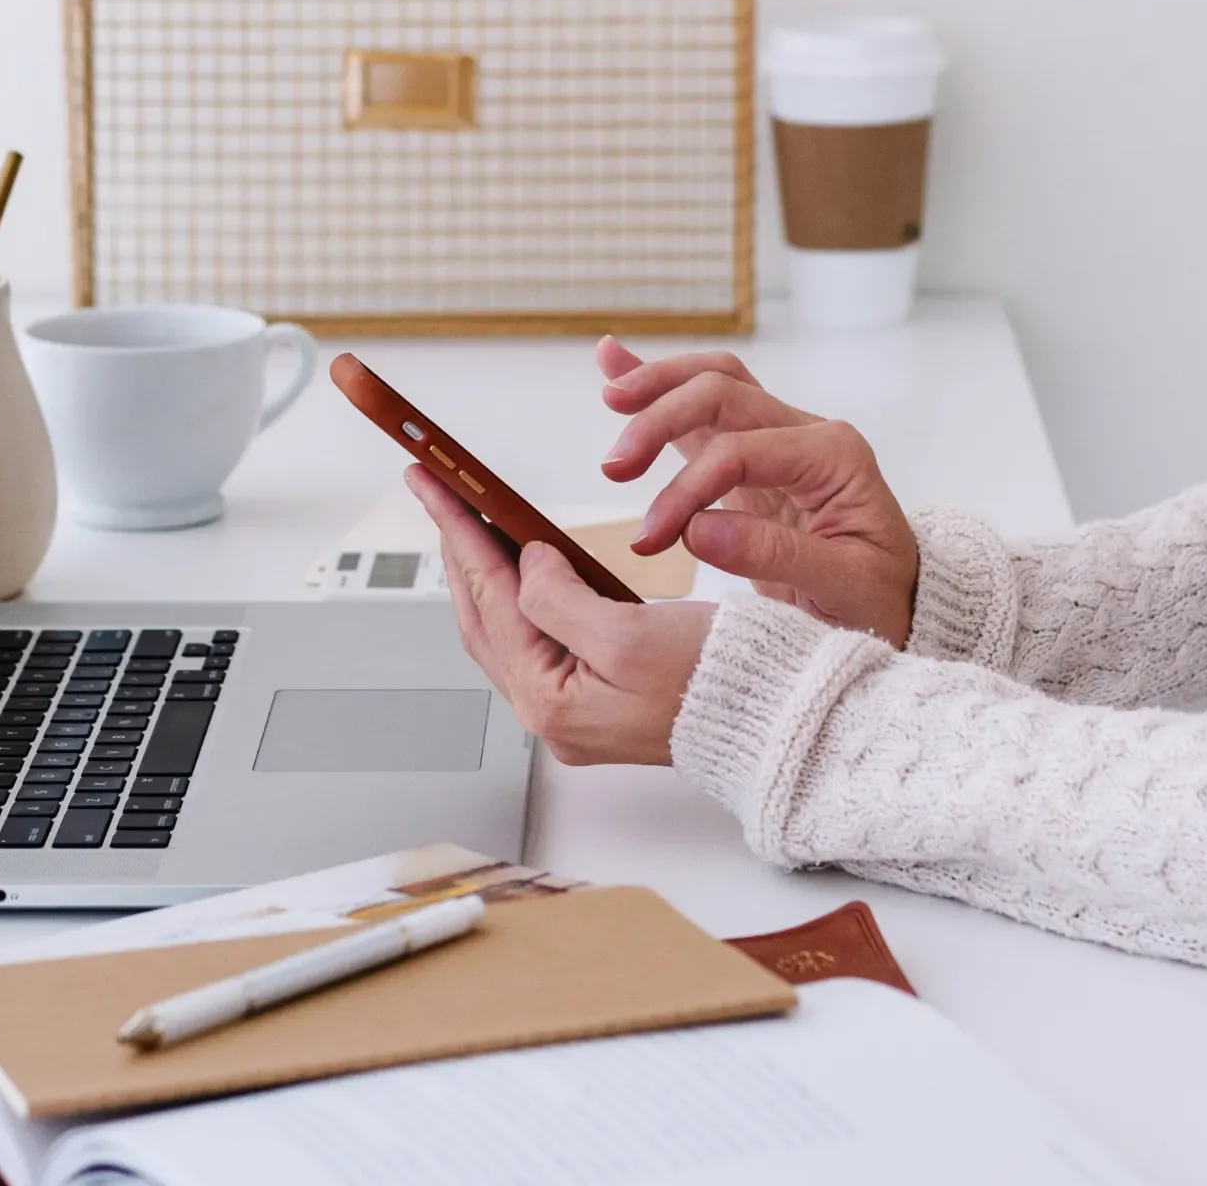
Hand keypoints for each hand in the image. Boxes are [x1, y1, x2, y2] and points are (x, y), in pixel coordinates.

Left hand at [407, 465, 713, 765]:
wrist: (772, 722)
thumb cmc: (716, 682)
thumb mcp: (629, 635)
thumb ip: (559, 598)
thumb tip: (526, 564)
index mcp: (550, 700)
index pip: (489, 597)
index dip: (460, 532)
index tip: (434, 484)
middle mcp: (550, 713)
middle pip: (484, 616)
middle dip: (460, 551)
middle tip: (439, 493)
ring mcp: (571, 711)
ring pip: (506, 629)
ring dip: (484, 573)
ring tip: (468, 522)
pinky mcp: (595, 700)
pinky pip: (537, 639)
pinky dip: (519, 597)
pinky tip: (521, 571)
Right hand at [597, 337, 919, 647]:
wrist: (899, 605)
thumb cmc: (881, 597)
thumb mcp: (845, 589)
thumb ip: (775, 556)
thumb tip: (696, 529)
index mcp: (834, 456)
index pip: (740, 450)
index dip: (687, 489)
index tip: (652, 538)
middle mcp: (806, 433)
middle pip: (722, 392)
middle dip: (661, 420)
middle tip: (614, 466)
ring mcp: (778, 439)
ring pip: (712, 383)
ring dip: (658, 386)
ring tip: (611, 396)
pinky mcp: (751, 457)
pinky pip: (703, 410)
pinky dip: (659, 386)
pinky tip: (615, 363)